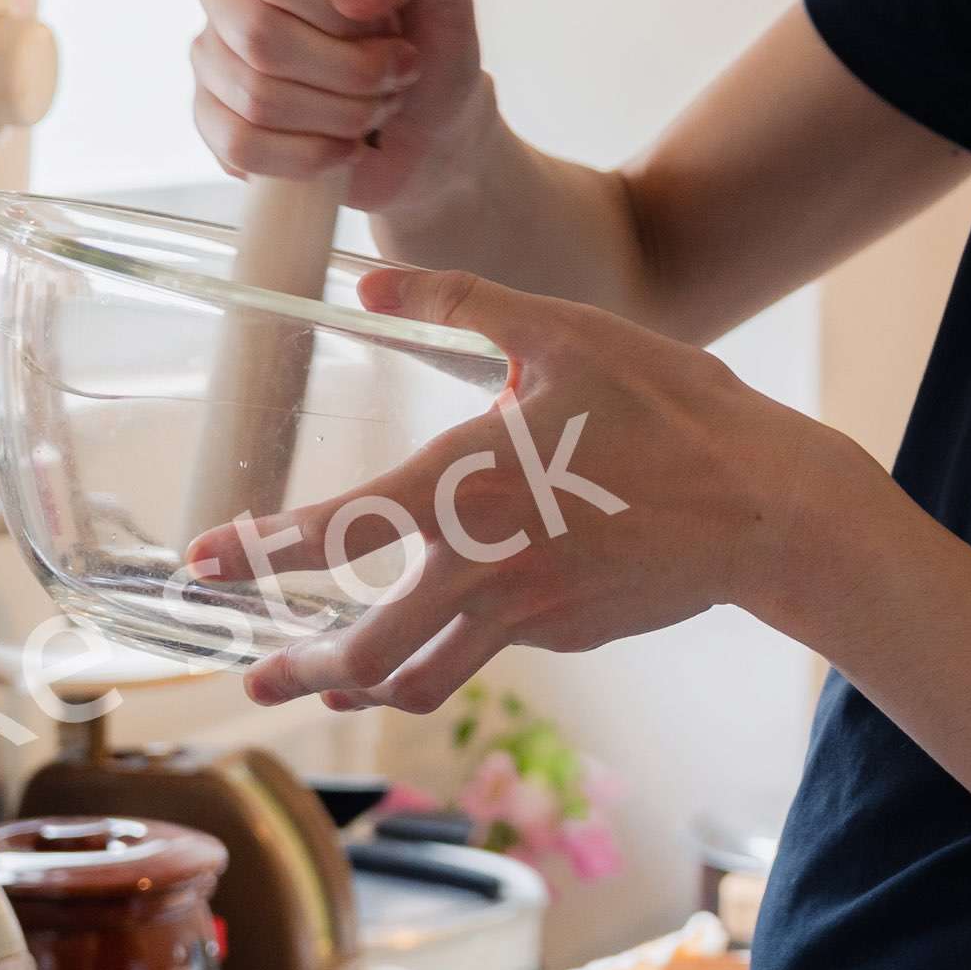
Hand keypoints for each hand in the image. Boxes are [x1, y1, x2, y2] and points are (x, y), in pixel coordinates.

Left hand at [190, 268, 878, 714]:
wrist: (767, 506)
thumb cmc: (670, 407)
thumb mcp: (565, 334)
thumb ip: (462, 305)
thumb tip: (370, 281)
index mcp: (468, 483)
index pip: (335, 528)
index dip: (259, 552)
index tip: (203, 564)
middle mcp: (483, 563)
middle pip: (364, 649)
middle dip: (297, 669)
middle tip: (251, 675)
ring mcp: (526, 612)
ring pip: (419, 680)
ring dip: (360, 688)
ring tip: (324, 686)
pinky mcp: (564, 634)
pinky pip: (490, 651)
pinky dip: (452, 651)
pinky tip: (452, 629)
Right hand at [192, 0, 489, 216]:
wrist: (431, 126)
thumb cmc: (430, 41)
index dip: (334, 8)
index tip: (385, 22)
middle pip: (262, 37)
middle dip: (352, 71)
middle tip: (395, 74)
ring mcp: (214, 56)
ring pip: (257, 97)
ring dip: (342, 115)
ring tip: (377, 106)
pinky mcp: (213, 119)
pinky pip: (242, 145)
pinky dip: (310, 156)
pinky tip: (343, 146)